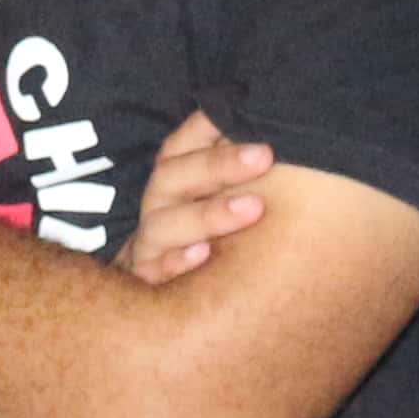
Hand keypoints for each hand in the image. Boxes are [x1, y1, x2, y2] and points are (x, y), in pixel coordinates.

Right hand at [115, 110, 274, 285]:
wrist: (172, 296)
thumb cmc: (215, 235)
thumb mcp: (224, 195)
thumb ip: (239, 165)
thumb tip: (270, 121)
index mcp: (176, 178)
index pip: (183, 143)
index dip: (209, 127)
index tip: (254, 123)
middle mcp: (159, 206)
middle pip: (174, 175)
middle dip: (219, 164)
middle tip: (265, 156)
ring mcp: (150, 244)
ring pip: (165, 223)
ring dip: (208, 214)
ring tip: (253, 208)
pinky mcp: (147, 280)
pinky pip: (155, 271)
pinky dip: (177, 261)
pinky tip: (205, 254)